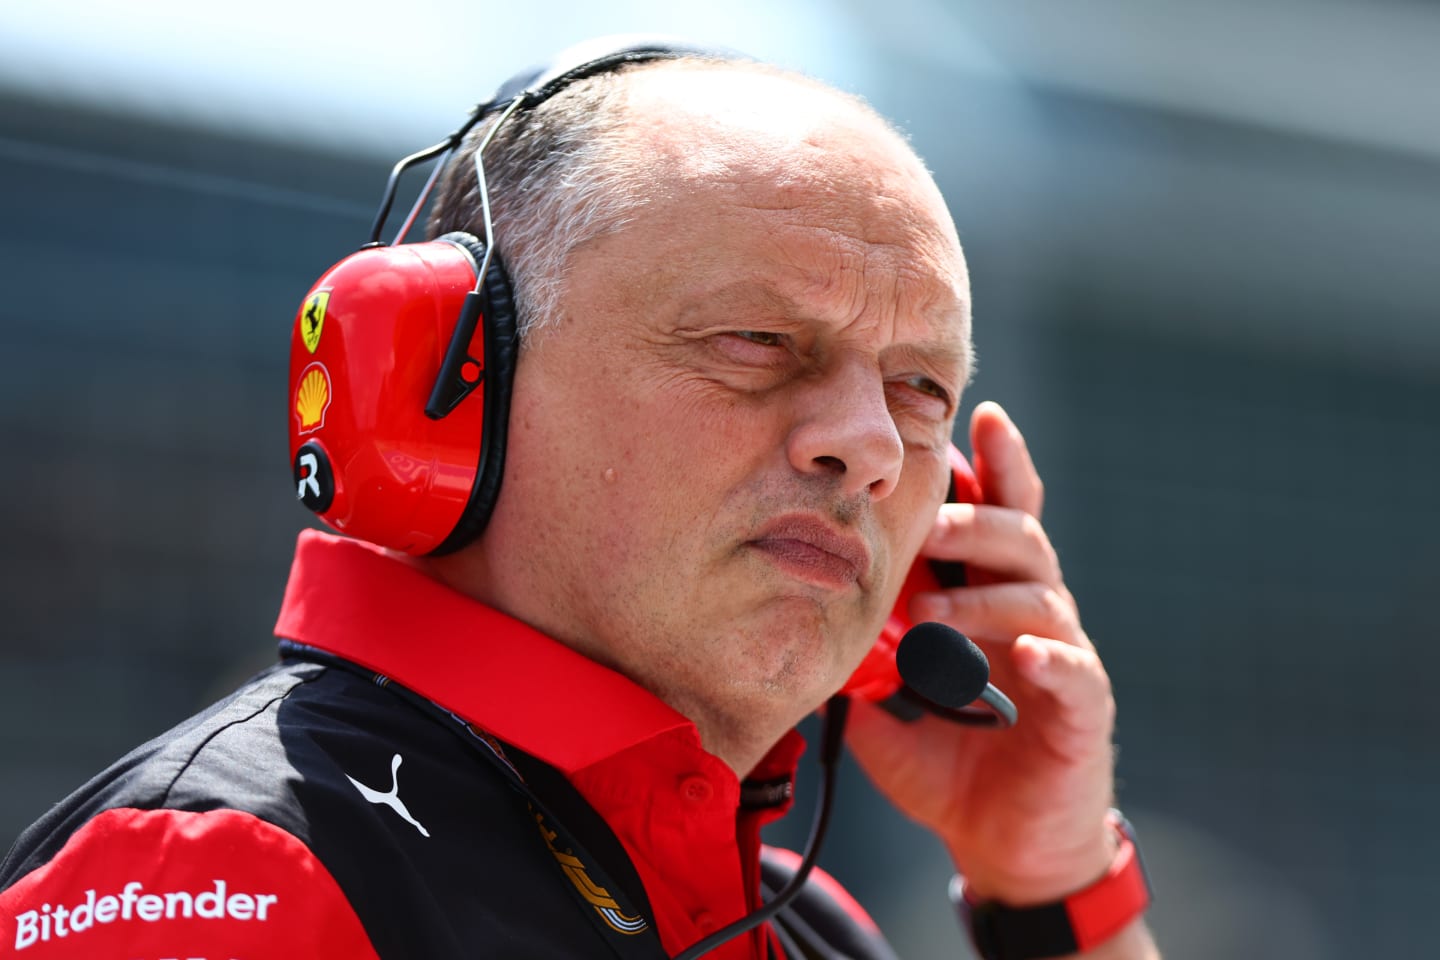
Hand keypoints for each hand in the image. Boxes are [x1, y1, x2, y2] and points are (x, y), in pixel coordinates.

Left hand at [847, 401, 1117, 905]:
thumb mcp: (887, 703)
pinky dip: (1049, 657)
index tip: (979, 414)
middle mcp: (1032, 614)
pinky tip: (1024, 654)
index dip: (993, 465)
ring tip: (933, 615)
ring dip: (986, 597)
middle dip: (977, 520)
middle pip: (1022, 537)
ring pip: (1042, 595)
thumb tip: (802, 614)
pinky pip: (1075, 671)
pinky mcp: (1084, 709)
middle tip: (933, 522)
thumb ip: (859, 655)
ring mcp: (1063, 657)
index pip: (997, 516)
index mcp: (988, 600)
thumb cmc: (950, 764)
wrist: (1007, 848)